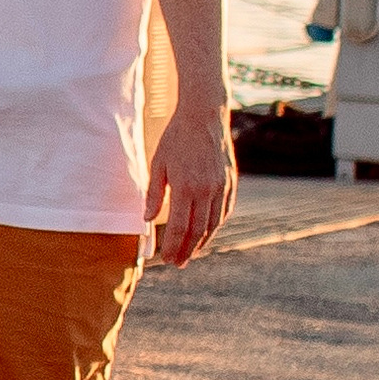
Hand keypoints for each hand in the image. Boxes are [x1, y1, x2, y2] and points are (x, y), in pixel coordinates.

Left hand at [145, 101, 234, 268]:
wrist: (204, 116)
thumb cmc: (176, 139)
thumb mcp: (158, 164)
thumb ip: (154, 194)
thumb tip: (148, 219)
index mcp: (186, 187)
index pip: (180, 227)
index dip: (173, 246)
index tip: (167, 259)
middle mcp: (207, 190)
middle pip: (198, 230)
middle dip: (187, 250)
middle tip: (178, 263)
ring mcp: (221, 186)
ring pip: (214, 223)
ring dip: (203, 241)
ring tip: (192, 252)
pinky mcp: (230, 181)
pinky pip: (225, 210)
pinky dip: (216, 225)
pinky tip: (208, 231)